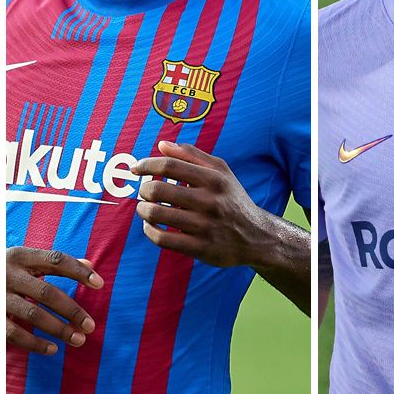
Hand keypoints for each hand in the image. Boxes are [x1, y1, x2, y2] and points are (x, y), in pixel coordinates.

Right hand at [5, 247, 102, 354]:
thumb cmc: (12, 272)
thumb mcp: (29, 262)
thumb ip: (56, 262)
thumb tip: (90, 264)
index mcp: (21, 255)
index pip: (56, 260)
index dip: (79, 271)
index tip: (100, 284)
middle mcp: (8, 274)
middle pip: (47, 293)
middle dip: (72, 311)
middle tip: (90, 325)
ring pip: (33, 315)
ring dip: (59, 329)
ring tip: (78, 339)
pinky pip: (16, 334)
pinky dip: (36, 343)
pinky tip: (53, 349)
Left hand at [131, 141, 271, 267]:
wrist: (257, 237)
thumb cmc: (232, 200)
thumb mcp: (221, 172)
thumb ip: (192, 155)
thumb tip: (162, 145)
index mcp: (214, 179)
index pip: (170, 165)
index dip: (147, 164)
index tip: (136, 168)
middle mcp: (209, 201)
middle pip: (158, 189)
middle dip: (143, 190)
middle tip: (144, 192)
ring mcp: (204, 226)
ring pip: (156, 214)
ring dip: (143, 210)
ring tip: (145, 208)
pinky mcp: (200, 248)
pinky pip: (162, 238)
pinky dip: (149, 231)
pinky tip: (151, 226)